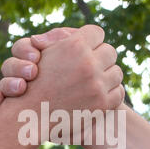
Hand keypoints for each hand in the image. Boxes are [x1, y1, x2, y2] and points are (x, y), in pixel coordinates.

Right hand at [0, 26, 123, 112]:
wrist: (30, 116)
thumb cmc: (33, 82)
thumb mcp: (43, 53)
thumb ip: (61, 39)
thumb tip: (78, 34)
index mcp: (75, 46)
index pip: (97, 33)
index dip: (92, 40)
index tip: (87, 48)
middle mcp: (88, 64)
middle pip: (111, 51)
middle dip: (101, 58)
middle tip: (92, 65)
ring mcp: (97, 85)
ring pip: (117, 72)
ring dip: (107, 76)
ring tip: (96, 80)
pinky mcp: (102, 104)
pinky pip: (119, 92)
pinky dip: (111, 93)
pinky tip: (100, 94)